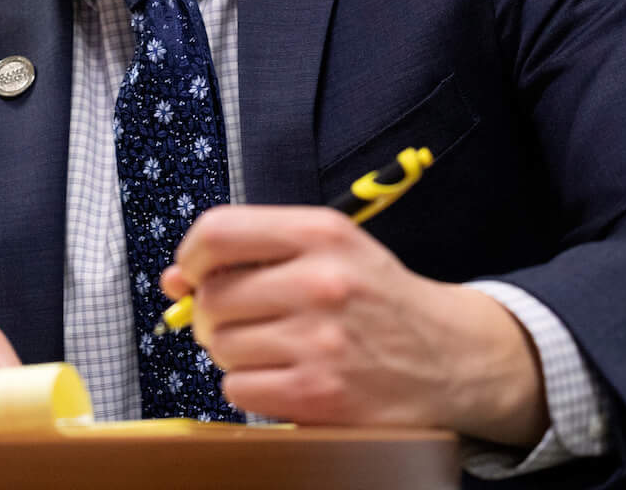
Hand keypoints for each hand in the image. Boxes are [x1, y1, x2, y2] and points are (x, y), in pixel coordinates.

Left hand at [162, 205, 549, 444]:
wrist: (451, 359)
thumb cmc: (379, 300)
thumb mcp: (330, 251)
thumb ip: (253, 253)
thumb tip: (174, 279)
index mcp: (322, 233)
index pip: (218, 231)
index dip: (191, 257)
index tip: (192, 274)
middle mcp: (322, 281)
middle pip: (212, 297)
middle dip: (215, 315)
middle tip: (248, 322)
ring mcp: (320, 340)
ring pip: (220, 346)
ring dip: (235, 353)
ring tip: (278, 349)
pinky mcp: (317, 394)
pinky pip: (238, 388)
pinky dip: (251, 387)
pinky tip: (287, 378)